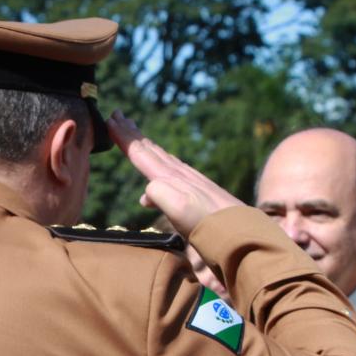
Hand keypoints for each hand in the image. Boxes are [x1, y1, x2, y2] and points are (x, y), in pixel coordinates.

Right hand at [106, 110, 243, 235]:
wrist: (245, 240)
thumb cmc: (212, 230)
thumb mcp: (182, 212)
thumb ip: (162, 195)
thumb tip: (145, 192)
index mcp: (172, 180)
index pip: (142, 154)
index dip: (124, 138)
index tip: (110, 119)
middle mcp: (180, 177)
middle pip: (151, 150)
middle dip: (133, 134)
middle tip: (118, 116)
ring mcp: (191, 184)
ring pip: (162, 158)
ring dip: (146, 146)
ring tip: (135, 136)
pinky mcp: (199, 194)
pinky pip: (171, 171)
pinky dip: (159, 164)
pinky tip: (157, 176)